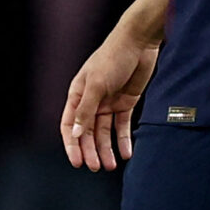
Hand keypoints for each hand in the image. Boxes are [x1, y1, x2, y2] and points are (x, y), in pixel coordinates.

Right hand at [60, 32, 157, 170]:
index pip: (70, 126)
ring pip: (104, 132)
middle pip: (88, 132)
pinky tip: (126, 154)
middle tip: (96, 167)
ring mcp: (108, 102)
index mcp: (77, 95)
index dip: (72, 145)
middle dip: (91, 151)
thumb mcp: (96, 84)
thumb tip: (76, 134)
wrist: (138, 42)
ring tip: (110, 166)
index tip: (77, 162)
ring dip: (106, 149)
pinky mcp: (126, 102)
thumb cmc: (112, 58)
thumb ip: (86, 109)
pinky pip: (122, 125)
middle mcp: (91, 101)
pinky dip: (123, 139)